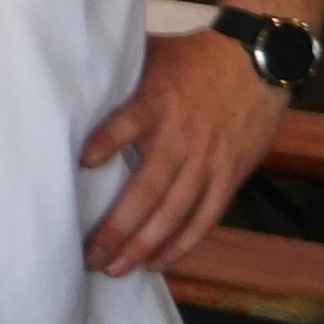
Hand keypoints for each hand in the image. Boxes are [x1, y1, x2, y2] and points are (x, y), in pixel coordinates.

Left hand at [82, 30, 285, 276]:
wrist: (257, 64)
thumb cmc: (192, 59)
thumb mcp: (150, 55)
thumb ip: (116, 73)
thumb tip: (66, 70)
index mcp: (155, 103)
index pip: (127, 123)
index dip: (107, 142)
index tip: (83, 162)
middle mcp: (179, 138)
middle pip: (146, 190)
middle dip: (116, 228)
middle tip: (88, 256)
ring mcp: (206, 162)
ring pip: (172, 213)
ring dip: (143, 245)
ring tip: (115, 268)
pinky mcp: (228, 177)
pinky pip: (204, 218)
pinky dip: (182, 243)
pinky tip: (158, 262)